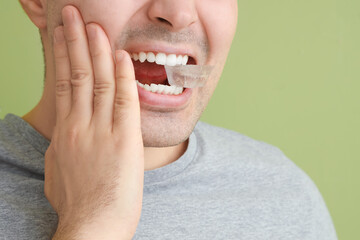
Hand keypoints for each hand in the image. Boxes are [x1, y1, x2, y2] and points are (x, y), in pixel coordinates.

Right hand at [44, 5, 143, 239]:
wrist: (91, 227)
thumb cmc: (77, 203)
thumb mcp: (59, 171)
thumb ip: (63, 148)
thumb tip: (65, 134)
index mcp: (64, 132)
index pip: (63, 83)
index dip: (63, 56)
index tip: (62, 34)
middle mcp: (79, 125)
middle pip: (77, 73)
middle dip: (74, 40)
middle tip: (72, 13)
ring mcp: (101, 131)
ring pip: (98, 81)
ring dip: (97, 50)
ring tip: (94, 24)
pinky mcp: (125, 140)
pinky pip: (124, 100)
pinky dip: (124, 75)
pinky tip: (122, 55)